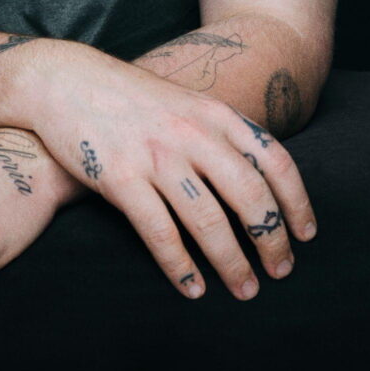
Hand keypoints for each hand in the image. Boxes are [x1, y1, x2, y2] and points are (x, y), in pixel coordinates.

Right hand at [22, 43, 317, 300]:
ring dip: (232, 263)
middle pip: (249, 195)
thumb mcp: (182, 101)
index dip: (296, 202)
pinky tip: (192, 286)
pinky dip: (181, 266)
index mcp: (212, 112)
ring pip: (209, 221)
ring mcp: (155, 155)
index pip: (274, 160)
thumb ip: (216, 131)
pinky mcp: (120, 177)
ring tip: (244, 289)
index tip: (306, 234)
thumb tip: (257, 174)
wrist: (63, 81)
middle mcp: (191, 133)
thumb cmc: (125, 96)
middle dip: (271, 240)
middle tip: (281, 271)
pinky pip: (160, 233)